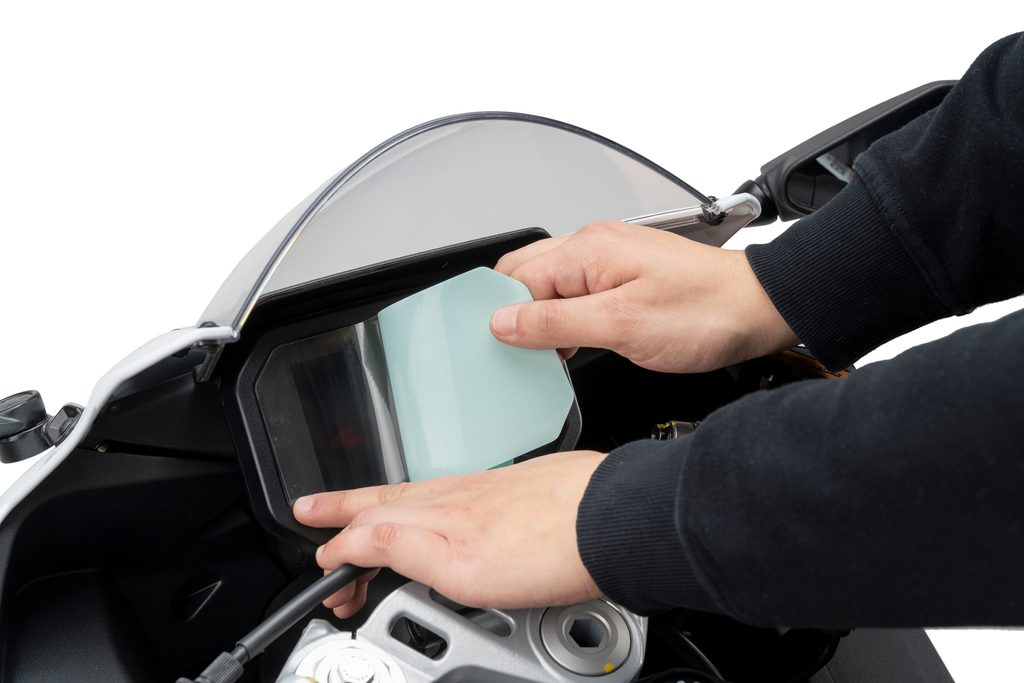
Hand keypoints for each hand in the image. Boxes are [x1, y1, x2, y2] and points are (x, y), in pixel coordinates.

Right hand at [292, 451, 605, 617]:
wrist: (613, 521)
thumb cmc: (550, 548)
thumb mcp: (464, 568)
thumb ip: (406, 549)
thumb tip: (357, 542)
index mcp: (437, 516)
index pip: (369, 530)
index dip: (338, 550)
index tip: (320, 566)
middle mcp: (455, 495)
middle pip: (384, 502)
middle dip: (342, 510)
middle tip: (309, 512)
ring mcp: (484, 489)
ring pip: (414, 494)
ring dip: (377, 504)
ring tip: (357, 508)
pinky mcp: (511, 490)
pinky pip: (446, 491)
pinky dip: (420, 500)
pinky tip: (431, 507)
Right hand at [490, 221, 797, 372]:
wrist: (759, 308)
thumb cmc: (706, 312)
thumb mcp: (621, 326)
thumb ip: (555, 322)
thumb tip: (503, 321)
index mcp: (586, 249)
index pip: (515, 278)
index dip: (504, 316)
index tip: (505, 349)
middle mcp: (594, 245)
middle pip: (526, 275)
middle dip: (517, 315)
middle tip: (527, 354)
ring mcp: (610, 257)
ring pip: (550, 285)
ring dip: (545, 319)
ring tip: (559, 352)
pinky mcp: (625, 274)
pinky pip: (577, 291)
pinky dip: (568, 317)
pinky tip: (579, 342)